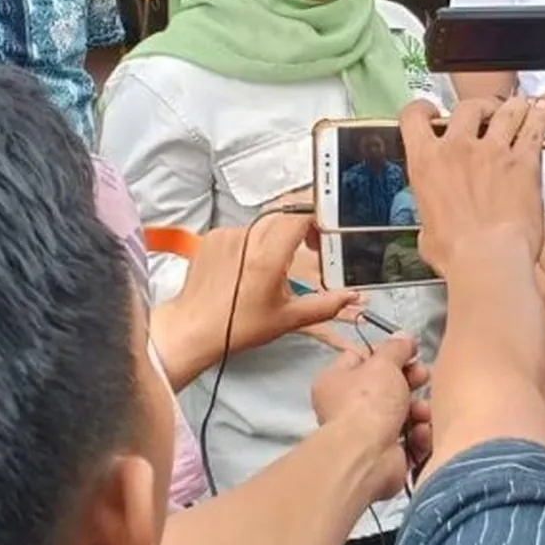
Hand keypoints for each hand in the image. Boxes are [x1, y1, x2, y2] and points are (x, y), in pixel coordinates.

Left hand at [150, 213, 361, 389]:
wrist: (192, 329)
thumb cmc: (237, 327)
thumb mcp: (287, 319)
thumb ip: (325, 305)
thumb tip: (352, 297)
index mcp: (268, 258)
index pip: (300, 216)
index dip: (317, 219)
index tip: (323, 235)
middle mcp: (246, 240)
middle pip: (284, 215)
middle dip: (301, 226)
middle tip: (308, 246)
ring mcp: (227, 236)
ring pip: (263, 223)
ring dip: (276, 235)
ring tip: (274, 263)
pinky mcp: (213, 238)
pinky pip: (242, 230)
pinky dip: (252, 241)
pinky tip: (248, 265)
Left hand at [311, 333, 431, 500]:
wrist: (367, 456)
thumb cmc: (367, 402)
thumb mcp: (383, 363)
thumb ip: (396, 348)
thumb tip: (405, 337)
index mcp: (336, 381)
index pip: (362, 359)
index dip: (387, 354)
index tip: (409, 352)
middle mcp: (347, 408)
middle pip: (387, 387)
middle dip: (410, 381)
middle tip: (423, 377)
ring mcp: (367, 435)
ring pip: (403, 413)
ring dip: (418, 410)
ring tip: (422, 412)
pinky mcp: (387, 456)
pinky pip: (410, 439)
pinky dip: (419, 435)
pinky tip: (421, 431)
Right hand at [401, 95, 544, 274]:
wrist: (488, 260)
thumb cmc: (458, 253)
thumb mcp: (427, 231)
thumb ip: (432, 212)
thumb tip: (435, 222)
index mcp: (427, 162)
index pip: (414, 117)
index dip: (423, 109)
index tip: (432, 112)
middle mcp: (458, 148)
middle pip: (467, 107)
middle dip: (478, 108)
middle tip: (485, 114)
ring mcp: (493, 151)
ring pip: (505, 109)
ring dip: (512, 107)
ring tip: (518, 108)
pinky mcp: (523, 161)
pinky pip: (534, 128)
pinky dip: (538, 118)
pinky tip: (540, 116)